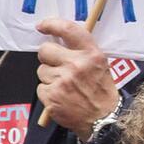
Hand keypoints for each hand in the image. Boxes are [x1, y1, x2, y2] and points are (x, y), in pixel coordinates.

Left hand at [34, 17, 119, 141]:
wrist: (102, 119)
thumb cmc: (101, 91)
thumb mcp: (100, 65)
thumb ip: (82, 51)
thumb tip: (59, 39)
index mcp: (91, 54)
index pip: (68, 30)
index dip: (52, 24)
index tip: (42, 26)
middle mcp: (76, 65)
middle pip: (45, 50)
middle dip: (48, 56)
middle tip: (57, 65)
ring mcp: (63, 81)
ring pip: (41, 70)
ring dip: (49, 77)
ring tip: (64, 86)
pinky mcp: (52, 96)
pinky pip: (40, 87)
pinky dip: (48, 92)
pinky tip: (61, 96)